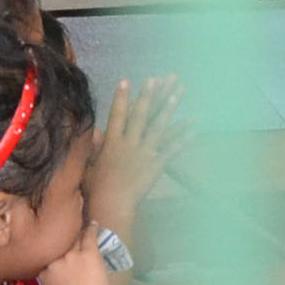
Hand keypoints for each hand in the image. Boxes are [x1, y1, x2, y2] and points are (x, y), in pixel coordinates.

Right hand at [40, 226, 118, 284]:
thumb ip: (55, 273)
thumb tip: (63, 264)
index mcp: (43, 269)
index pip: (47, 249)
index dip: (52, 243)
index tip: (55, 237)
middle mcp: (55, 258)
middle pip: (60, 241)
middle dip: (63, 234)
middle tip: (67, 226)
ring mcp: (71, 255)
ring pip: (74, 236)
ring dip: (78, 229)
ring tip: (81, 220)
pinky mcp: (89, 253)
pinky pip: (89, 235)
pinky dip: (92, 228)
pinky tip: (94, 223)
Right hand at [87, 74, 187, 238]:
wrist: (111, 206)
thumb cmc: (97, 188)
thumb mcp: (91, 164)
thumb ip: (95, 148)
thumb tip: (94, 134)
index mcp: (112, 142)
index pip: (117, 115)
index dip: (121, 98)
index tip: (126, 81)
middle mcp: (129, 143)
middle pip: (141, 115)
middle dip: (149, 95)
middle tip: (157, 79)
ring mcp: (144, 153)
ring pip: (159, 127)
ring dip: (169, 108)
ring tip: (178, 93)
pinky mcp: (156, 164)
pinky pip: (172, 148)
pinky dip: (183, 137)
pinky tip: (193, 125)